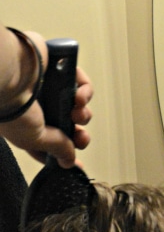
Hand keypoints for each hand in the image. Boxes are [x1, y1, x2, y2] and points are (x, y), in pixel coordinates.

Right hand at [0, 31, 92, 167]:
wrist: (10, 73)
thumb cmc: (14, 108)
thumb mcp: (34, 138)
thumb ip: (56, 148)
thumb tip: (68, 161)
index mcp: (23, 123)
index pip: (47, 143)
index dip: (61, 154)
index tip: (75, 163)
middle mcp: (36, 105)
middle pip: (66, 126)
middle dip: (78, 136)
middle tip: (81, 138)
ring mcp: (48, 86)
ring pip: (75, 106)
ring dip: (83, 115)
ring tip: (77, 114)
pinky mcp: (59, 67)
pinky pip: (80, 83)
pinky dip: (85, 92)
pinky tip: (80, 98)